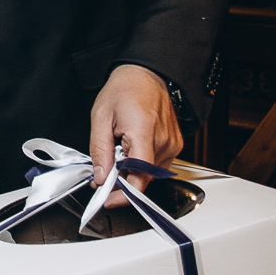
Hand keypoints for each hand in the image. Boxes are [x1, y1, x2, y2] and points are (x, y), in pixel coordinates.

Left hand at [88, 65, 182, 204]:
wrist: (146, 74)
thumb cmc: (125, 90)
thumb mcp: (101, 118)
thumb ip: (100, 151)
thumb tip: (101, 177)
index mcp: (144, 132)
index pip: (139, 176)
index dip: (124, 194)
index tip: (109, 200)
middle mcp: (163, 141)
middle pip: (143, 178)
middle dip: (122, 183)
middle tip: (103, 176)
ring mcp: (172, 143)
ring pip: (150, 174)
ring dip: (131, 173)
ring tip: (117, 155)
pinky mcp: (175, 145)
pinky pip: (156, 165)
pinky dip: (141, 165)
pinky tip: (130, 152)